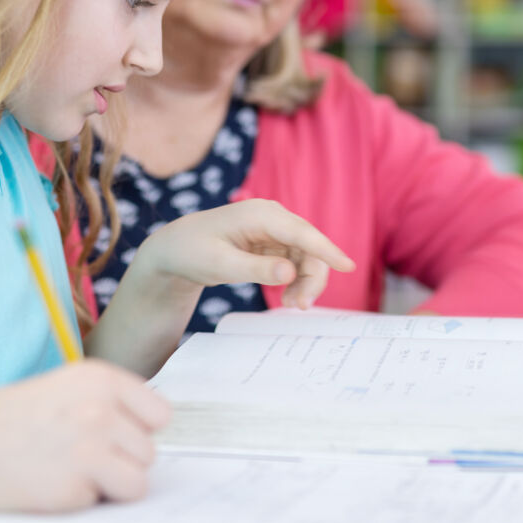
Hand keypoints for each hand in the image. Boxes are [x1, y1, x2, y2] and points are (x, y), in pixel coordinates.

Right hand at [0, 360, 170, 511]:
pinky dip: (85, 501)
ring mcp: (89, 447)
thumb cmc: (11, 420)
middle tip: (76, 457)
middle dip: (120, 461)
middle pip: (150, 451)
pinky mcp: (74, 486)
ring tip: (69, 472)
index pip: (160, 414)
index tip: (111, 437)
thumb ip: (111, 403)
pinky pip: (107, 502)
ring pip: (138, 480)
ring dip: (109, 484)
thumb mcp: (67, 389)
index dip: (138, 432)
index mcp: (100, 378)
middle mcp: (100, 408)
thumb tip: (155, 432)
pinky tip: (52, 485)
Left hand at [146, 199, 355, 308]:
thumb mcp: (219, 264)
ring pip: (306, 255)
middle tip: (301, 307)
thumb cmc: (192, 251)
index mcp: (260, 215)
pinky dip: (296, 280)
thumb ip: (255, 269)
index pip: (302, 233)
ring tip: (291, 305)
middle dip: (312, 277)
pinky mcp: (272, 242)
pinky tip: (288, 297)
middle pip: (309, 246)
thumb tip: (290, 272)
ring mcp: (274, 229)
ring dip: (305, 281)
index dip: (326, 250)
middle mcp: (272, 217)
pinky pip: (296, 260)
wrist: (175, 249)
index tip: (348, 266)